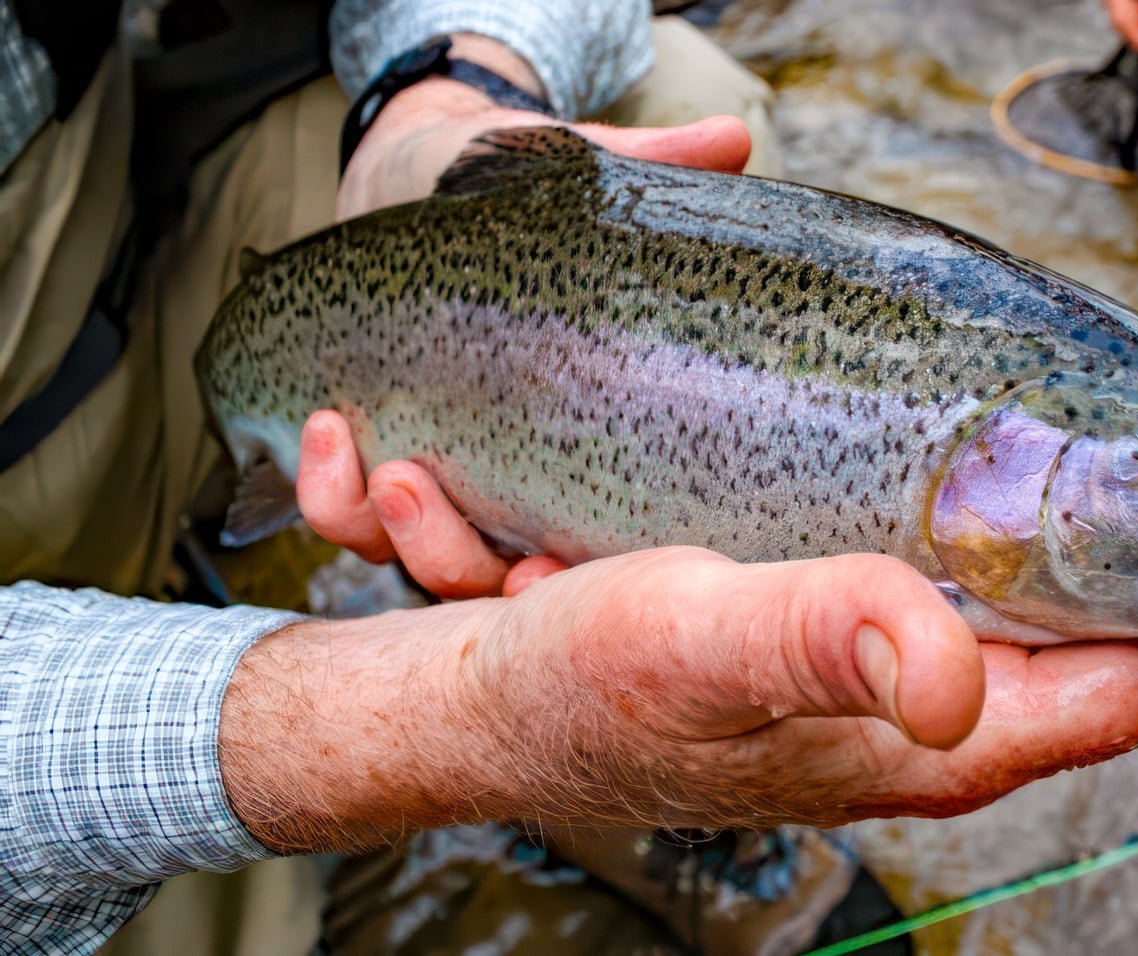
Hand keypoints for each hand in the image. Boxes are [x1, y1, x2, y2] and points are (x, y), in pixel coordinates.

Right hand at [220, 547, 1137, 849]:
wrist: (488, 696)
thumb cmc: (586, 689)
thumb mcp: (696, 644)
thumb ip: (827, 643)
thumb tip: (957, 682)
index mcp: (943, 742)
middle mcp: (943, 721)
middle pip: (1109, 625)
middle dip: (1134, 529)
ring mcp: (904, 678)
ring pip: (1030, 585)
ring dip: (1042, 514)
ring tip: (1069, 447)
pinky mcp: (857, 633)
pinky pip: (938, 564)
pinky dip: (940, 514)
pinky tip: (896, 469)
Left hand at [312, 35, 752, 595]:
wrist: (426, 173)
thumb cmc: (520, 184)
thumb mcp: (589, 173)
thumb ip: (658, 163)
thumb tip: (733, 137)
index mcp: (593, 455)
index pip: (589, 560)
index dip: (566, 585)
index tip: (548, 567)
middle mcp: (520, 488)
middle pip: (487, 581)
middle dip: (452, 562)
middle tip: (424, 492)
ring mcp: (446, 479)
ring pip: (410, 559)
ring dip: (384, 529)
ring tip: (378, 461)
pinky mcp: (371, 456)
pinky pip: (345, 512)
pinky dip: (328, 491)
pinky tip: (328, 430)